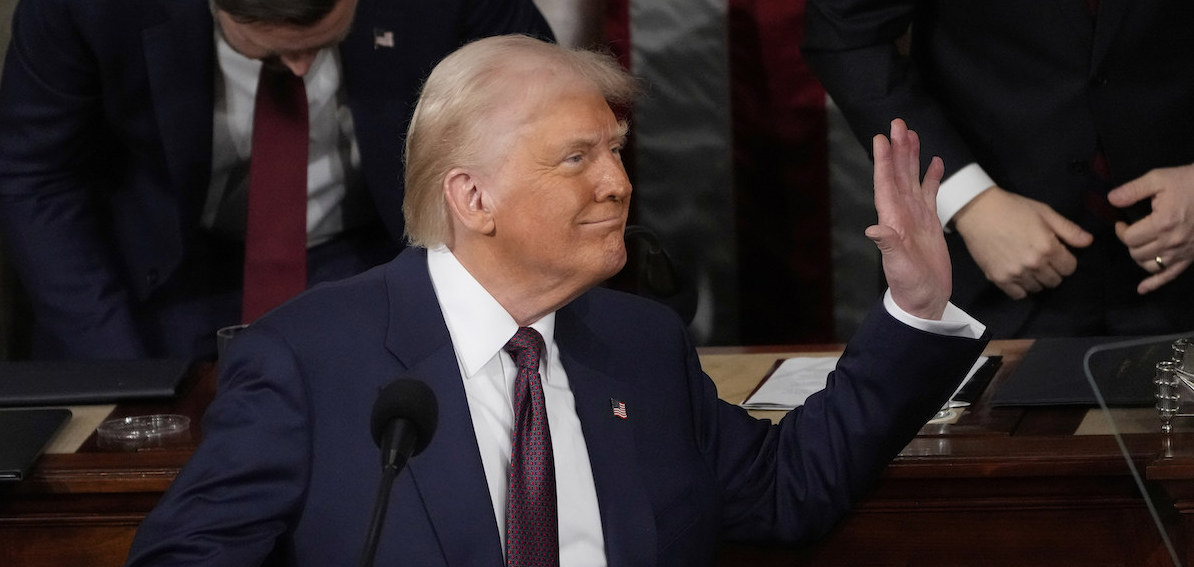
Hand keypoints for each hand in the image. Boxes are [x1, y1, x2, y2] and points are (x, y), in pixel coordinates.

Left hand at [867, 119, 949, 319]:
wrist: (924, 301)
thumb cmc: (909, 286)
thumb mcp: (898, 266)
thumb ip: (889, 246)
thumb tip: (874, 229)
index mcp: (892, 220)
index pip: (885, 184)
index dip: (883, 161)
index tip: (881, 138)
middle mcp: (901, 214)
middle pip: (898, 175)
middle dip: (898, 150)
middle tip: (898, 124)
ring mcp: (916, 217)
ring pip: (913, 180)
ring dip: (912, 158)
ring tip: (912, 134)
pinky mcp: (930, 223)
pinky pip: (930, 194)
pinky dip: (932, 177)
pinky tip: (935, 162)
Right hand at [952, 186, 1092, 299]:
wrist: (977, 211)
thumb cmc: (1013, 208)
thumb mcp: (1045, 212)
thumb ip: (1068, 229)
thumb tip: (1089, 242)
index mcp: (1048, 247)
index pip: (1069, 268)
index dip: (1066, 260)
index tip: (1057, 253)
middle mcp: (1034, 264)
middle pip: (1054, 281)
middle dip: (1053, 271)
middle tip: (1043, 259)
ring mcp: (1015, 273)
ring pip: (1037, 288)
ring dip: (1037, 279)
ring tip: (1029, 267)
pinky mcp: (998, 278)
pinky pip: (1018, 295)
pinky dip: (1021, 288)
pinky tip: (1018, 276)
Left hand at [1109, 163, 1193, 293]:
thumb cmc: (1190, 182)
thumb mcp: (1159, 178)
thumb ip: (1133, 190)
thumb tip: (1111, 199)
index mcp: (1162, 224)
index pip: (1129, 238)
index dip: (1120, 230)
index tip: (1122, 222)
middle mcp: (1172, 242)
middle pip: (1137, 253)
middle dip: (1130, 242)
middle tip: (1132, 231)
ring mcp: (1183, 252)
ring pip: (1150, 266)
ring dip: (1140, 257)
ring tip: (1140, 245)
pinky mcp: (1191, 257)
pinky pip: (1170, 275)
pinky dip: (1154, 283)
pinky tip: (1142, 289)